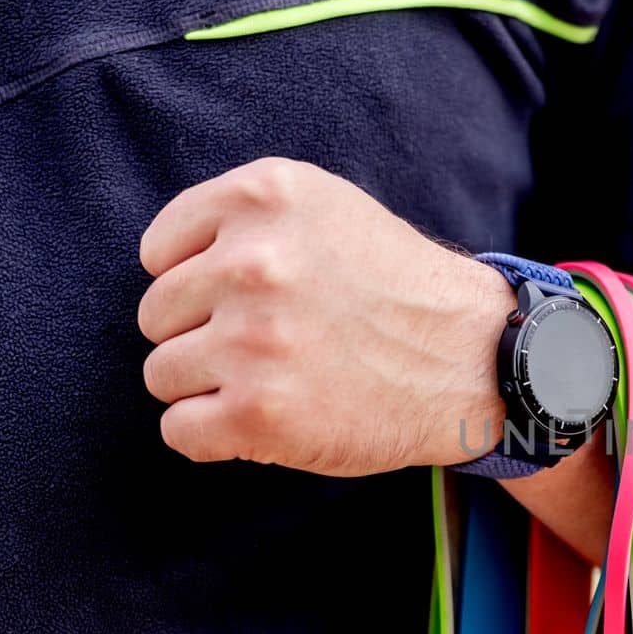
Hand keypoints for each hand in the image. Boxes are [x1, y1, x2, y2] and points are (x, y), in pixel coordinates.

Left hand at [137, 157, 513, 475]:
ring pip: (161, 375)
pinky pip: (179, 431)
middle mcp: (253, 262)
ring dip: (210, 388)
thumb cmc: (398, 290)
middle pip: (155, 316)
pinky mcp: (258, 413)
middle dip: (204, 336)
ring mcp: (252, 341)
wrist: (477, 360)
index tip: (254, 301)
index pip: (159, 251)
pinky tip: (269, 421)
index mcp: (264, 197)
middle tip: (277, 346)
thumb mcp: (327, 210)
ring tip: (279, 381)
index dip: (201, 284)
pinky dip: (214, 436)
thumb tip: (160, 267)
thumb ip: (242, 221)